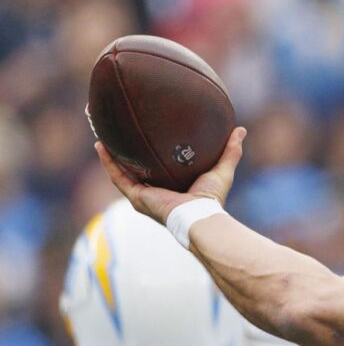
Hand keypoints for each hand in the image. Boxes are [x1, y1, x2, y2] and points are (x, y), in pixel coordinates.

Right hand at [96, 127, 246, 224]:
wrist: (200, 216)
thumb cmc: (212, 199)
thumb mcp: (221, 169)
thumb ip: (230, 151)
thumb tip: (239, 129)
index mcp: (170, 186)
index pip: (155, 166)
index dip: (148, 151)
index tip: (143, 133)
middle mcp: (153, 191)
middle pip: (134, 167)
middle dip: (124, 150)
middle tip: (117, 129)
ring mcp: (142, 195)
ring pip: (120, 171)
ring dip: (110, 153)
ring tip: (102, 133)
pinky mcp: (136, 197)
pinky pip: (118, 177)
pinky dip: (108, 162)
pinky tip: (100, 145)